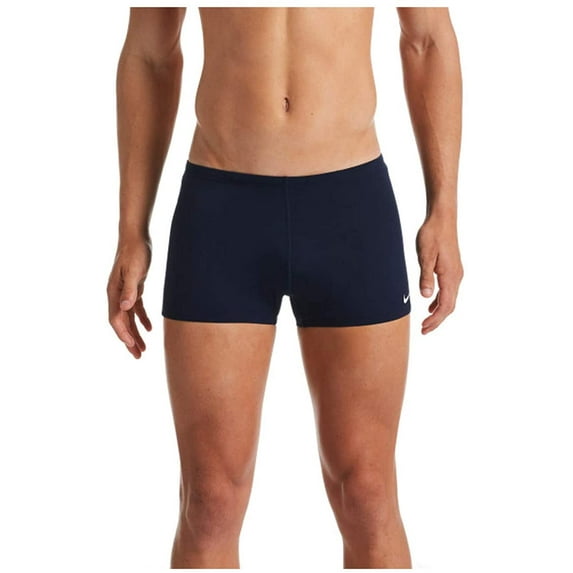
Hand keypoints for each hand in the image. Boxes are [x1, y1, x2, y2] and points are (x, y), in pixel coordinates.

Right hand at [107, 238, 152, 357]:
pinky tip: (150, 329)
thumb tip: (125, 307)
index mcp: (113, 292)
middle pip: (121, 323)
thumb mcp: (135, 270)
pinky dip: (142, 320)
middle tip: (138, 356)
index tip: (132, 346)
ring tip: (143, 349)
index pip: (116, 319)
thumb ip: (130, 289)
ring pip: (128, 319)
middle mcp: (116, 294)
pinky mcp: (134, 288)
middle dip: (128, 340)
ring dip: (135, 334)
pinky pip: (136, 309)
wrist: (135, 236)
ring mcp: (124, 292)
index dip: (124, 334)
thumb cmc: (135, 251)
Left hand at [415, 214, 463, 334]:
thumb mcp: (425, 256)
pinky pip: (449, 290)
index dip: (435, 320)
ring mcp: (456, 273)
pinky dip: (441, 301)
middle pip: (449, 306)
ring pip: (450, 299)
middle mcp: (456, 277)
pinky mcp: (453, 269)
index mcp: (450, 276)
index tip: (424, 328)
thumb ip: (425, 277)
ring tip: (427, 321)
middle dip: (437, 320)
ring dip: (439, 312)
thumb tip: (426, 297)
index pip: (445, 305)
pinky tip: (431, 304)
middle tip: (424, 330)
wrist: (442, 219)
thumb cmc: (431, 235)